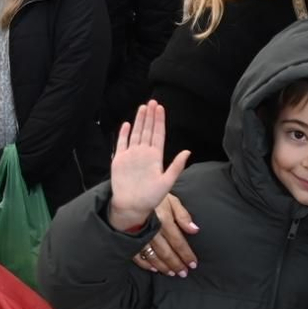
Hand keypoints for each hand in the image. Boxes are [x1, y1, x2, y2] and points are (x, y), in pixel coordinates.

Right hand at [109, 102, 190, 230]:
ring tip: (142, 107)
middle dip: (150, 116)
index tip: (161, 108)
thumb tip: (187, 151)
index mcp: (155, 157)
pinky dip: (124, 134)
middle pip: (147, 130)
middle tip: (152, 101)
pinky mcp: (119, 160)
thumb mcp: (167, 182)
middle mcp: (144, 153)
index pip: (158, 134)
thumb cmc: (151, 197)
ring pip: (136, 133)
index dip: (159, 121)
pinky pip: (121, 143)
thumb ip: (176, 166)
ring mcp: (131, 155)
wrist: (131, 206)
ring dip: (139, 121)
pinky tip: (127, 124)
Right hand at [133, 193, 199, 277]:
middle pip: (167, 253)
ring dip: (163, 267)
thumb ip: (183, 215)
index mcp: (164, 221)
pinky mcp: (129, 238)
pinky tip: (154, 269)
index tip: (193, 264)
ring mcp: (139, 236)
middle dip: (176, 264)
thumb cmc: (153, 194)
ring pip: (153, 256)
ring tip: (172, 273)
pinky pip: (137, 255)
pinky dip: (146, 264)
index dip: (186, 255)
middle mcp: (152, 231)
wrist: (129, 191)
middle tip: (184, 273)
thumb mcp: (171, 199)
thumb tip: (195, 230)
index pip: (178, 242)